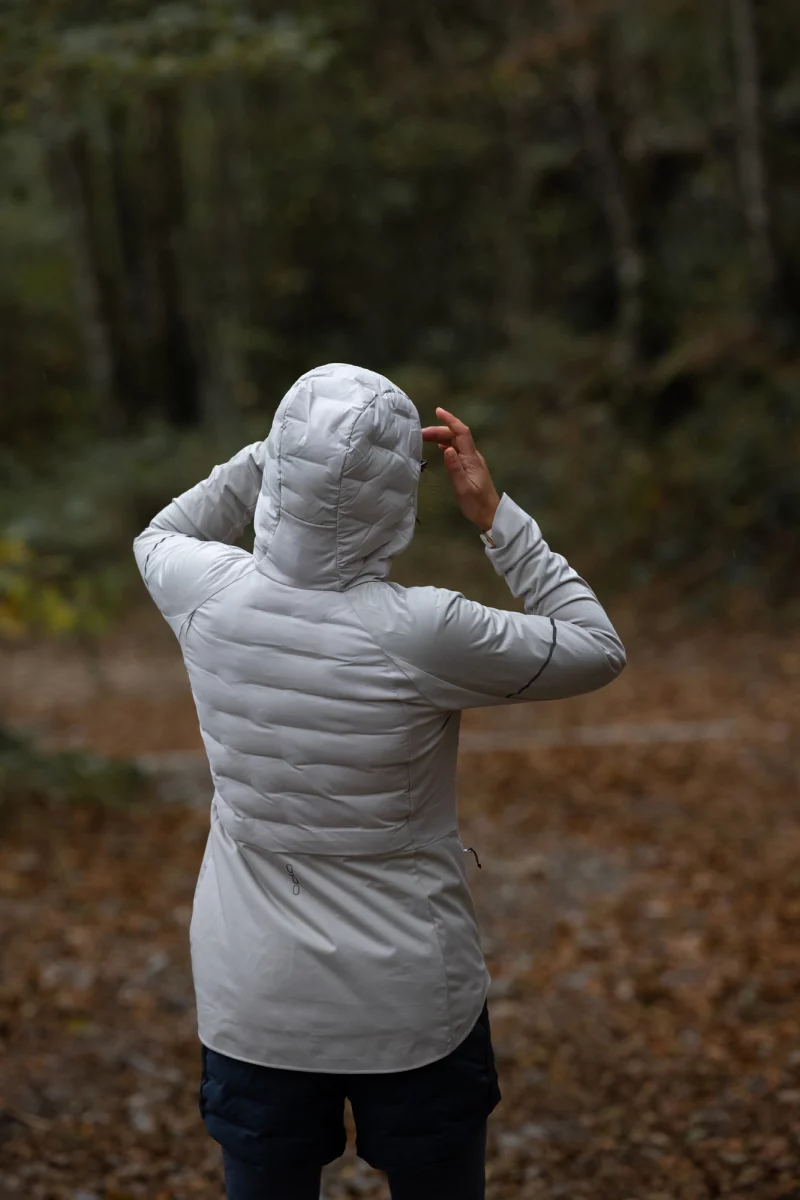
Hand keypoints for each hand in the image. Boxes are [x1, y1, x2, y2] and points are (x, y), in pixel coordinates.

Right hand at [421, 407, 500, 531]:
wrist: (491, 514)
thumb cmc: (476, 504)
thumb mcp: (463, 488)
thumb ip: (454, 468)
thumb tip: (446, 448)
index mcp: (471, 459)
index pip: (462, 433)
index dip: (450, 420)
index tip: (438, 411)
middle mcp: (472, 456)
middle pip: (456, 436)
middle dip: (439, 430)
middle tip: (420, 434)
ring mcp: (471, 461)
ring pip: (456, 443)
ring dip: (441, 438)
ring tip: (424, 439)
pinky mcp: (469, 468)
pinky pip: (457, 451)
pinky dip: (446, 445)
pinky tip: (439, 447)